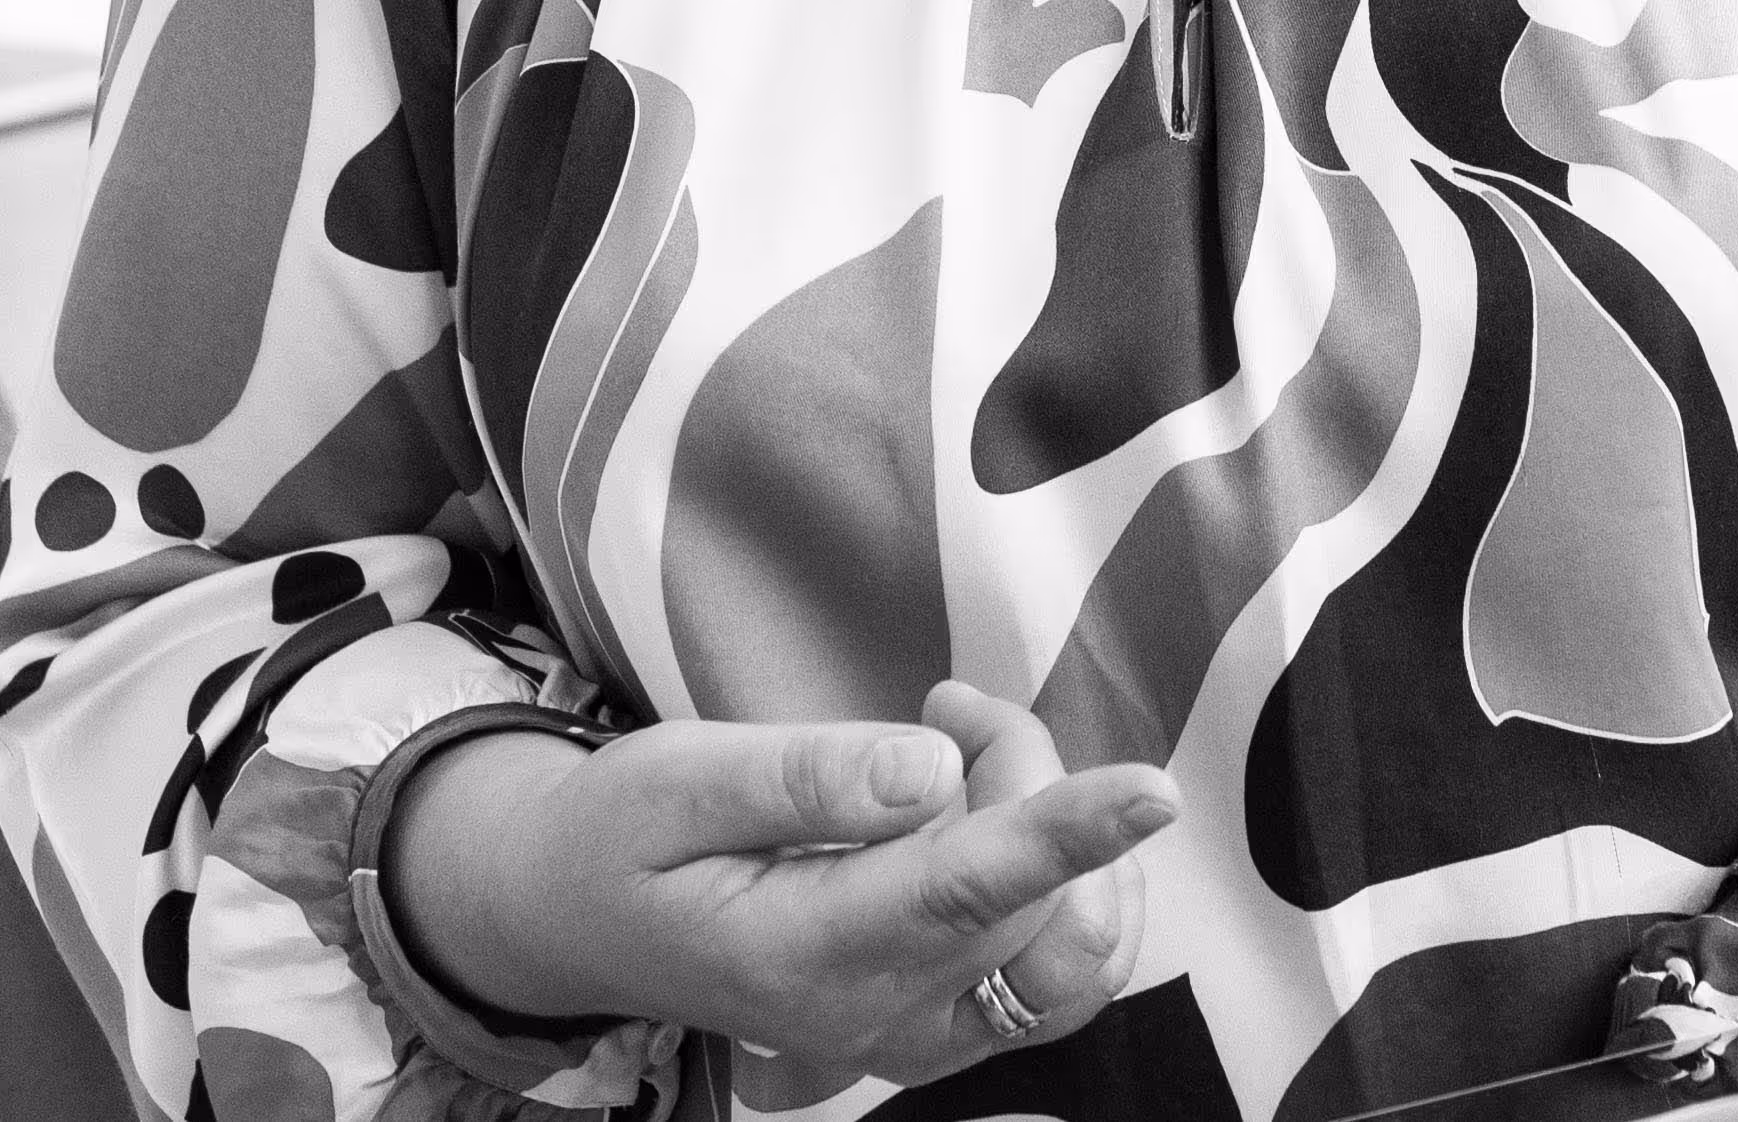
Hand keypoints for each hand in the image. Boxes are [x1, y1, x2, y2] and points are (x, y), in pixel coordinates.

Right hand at [381, 681, 1172, 1088]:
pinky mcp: (945, 1027)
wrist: (585, 923)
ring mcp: (920, 1035)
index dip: (1063, 834)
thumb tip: (932, 769)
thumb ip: (801, 779)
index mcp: (802, 953)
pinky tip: (996, 819)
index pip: (962, 892)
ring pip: (1068, 947)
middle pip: (1026, 893)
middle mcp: (879, 1017)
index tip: (1152, 789)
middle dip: (1016, 767)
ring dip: (1053, 831)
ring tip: (962, 758)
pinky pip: (1060, 975)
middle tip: (942, 702)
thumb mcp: (672, 782)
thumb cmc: (620, 837)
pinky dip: (1065, 883)